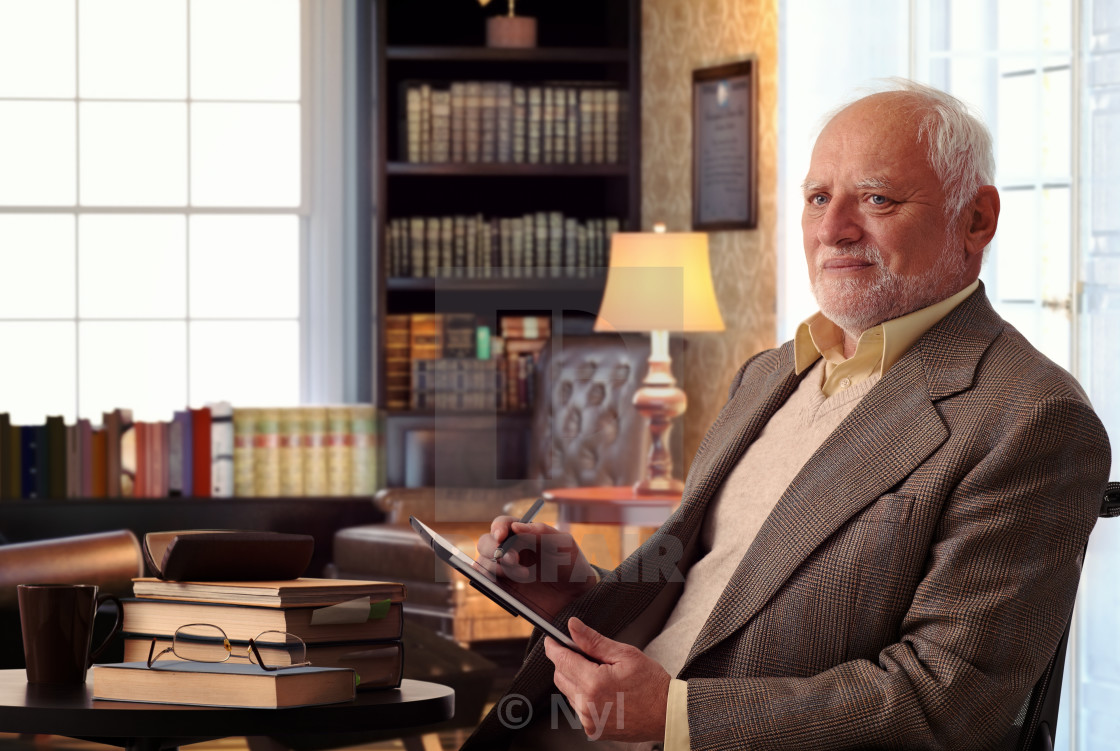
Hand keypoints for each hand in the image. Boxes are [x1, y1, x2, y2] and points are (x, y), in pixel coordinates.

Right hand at [476, 517, 596, 618]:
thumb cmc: (570, 563)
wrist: (575, 594)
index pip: (502, 524)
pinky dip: (489, 580)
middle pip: (486, 543)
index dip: (498, 528)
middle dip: (494, 549)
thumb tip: (516, 526)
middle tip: (513, 559)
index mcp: (523, 534)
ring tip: (525, 575)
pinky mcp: (504, 588)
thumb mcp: (563, 543)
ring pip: (484, 562)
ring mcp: (505, 569)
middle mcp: (510, 549)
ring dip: (498, 567)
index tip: (501, 536)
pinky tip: (505, 583)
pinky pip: (486, 582)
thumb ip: (542, 531)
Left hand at [543, 617, 669, 741]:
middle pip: (561, 677)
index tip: (552, 640)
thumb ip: (594, 641)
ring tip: (602, 676)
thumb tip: (573, 627)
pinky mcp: (594, 730)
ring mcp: (589, 720)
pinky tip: (604, 692)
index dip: (554, 647)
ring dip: (576, 681)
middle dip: (567, 663)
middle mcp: (587, 705)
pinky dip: (584, 697)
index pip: (562, 660)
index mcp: (594, 683)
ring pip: (568, 693)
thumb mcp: (625, 654)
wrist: (667, 714)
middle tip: (586, 655)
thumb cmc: (651, 684)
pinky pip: (578, 708)